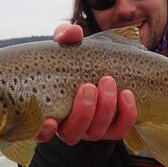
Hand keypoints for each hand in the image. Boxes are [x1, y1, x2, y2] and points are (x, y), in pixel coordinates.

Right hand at [36, 24, 136, 144]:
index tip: (50, 120)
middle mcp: (69, 126)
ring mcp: (92, 129)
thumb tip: (72, 32)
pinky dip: (126, 115)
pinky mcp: (113, 127)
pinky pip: (120, 130)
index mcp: (51, 111)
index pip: (40, 133)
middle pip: (73, 133)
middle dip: (83, 112)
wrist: (104, 67)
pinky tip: (127, 95)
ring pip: (96, 132)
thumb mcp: (68, 46)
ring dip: (104, 109)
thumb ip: (65, 37)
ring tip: (108, 81)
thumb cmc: (76, 59)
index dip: (42, 132)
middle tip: (89, 86)